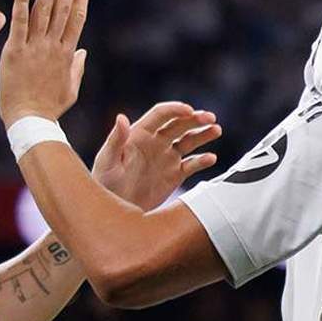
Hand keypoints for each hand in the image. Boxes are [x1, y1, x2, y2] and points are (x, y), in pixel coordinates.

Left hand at [0, 0, 92, 124]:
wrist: (28, 120)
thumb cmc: (49, 108)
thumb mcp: (70, 89)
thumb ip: (77, 67)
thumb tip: (83, 50)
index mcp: (67, 54)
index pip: (76, 18)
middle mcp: (53, 46)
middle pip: (63, 9)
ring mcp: (35, 47)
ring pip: (44, 11)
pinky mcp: (15, 51)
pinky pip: (20, 22)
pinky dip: (22, 2)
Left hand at [93, 102, 222, 209]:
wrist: (115, 210)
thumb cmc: (105, 184)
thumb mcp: (107, 162)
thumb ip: (116, 140)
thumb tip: (122, 117)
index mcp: (139, 134)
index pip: (161, 114)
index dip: (176, 110)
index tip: (190, 110)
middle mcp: (156, 142)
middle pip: (179, 124)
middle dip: (195, 119)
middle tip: (211, 118)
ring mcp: (167, 158)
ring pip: (189, 141)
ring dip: (203, 135)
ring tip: (217, 130)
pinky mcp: (175, 174)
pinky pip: (192, 164)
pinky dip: (202, 161)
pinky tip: (211, 158)